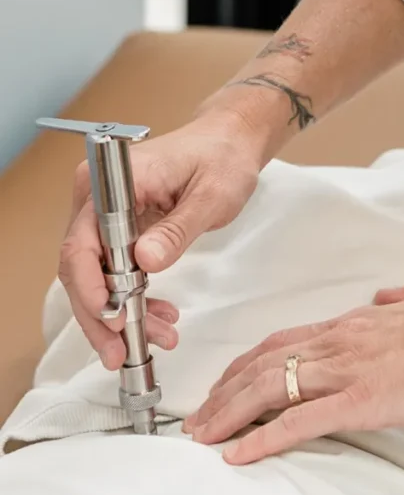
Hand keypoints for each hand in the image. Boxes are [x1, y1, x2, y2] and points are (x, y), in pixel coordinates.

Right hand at [59, 114, 261, 369]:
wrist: (231, 143)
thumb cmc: (222, 159)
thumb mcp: (211, 196)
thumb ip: (178, 230)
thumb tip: (145, 263)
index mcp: (112, 183)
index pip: (81, 243)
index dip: (89, 288)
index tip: (111, 321)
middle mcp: (97, 198)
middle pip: (80, 267)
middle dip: (100, 315)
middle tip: (119, 352)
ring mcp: (107, 216)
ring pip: (97, 276)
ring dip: (120, 314)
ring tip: (157, 339)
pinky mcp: (122, 230)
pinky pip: (117, 272)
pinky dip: (135, 299)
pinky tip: (159, 318)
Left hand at [182, 280, 403, 464]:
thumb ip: (398, 299)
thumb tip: (385, 297)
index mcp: (353, 323)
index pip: (281, 342)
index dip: (244, 364)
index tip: (225, 383)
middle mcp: (339, 343)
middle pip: (261, 365)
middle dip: (221, 393)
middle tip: (197, 418)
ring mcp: (346, 371)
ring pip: (267, 390)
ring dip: (227, 416)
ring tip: (201, 438)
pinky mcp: (361, 401)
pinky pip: (299, 422)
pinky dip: (262, 439)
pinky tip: (238, 454)